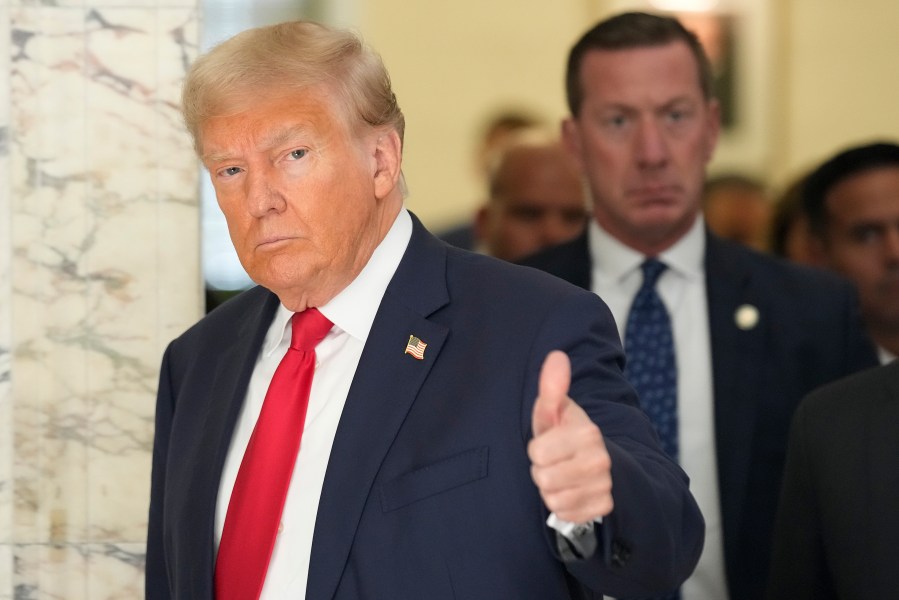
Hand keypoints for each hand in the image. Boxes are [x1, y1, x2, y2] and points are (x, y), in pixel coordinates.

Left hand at [528, 350, 613, 522]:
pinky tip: (570, 490)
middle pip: (543, 478)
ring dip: (551, 489)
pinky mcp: (602, 507)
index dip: (536, 449)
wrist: (596, 460)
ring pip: (554, 499)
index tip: (548, 443)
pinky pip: (565, 513)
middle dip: (542, 470)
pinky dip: (563, 505)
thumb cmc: (565, 433)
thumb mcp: (555, 409)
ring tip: (561, 475)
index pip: (537, 453)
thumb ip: (551, 386)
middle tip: (554, 461)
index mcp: (588, 432)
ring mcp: (603, 485)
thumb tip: (556, 356)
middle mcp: (600, 460)